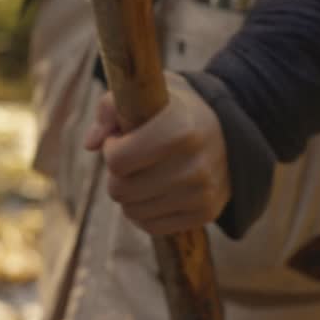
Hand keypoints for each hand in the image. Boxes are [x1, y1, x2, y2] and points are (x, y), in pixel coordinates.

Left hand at [84, 72, 230, 235]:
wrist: (228, 131)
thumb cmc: (174, 109)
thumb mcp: (145, 92)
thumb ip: (109, 108)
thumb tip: (90, 144)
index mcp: (180, 128)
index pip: (118, 160)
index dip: (111, 148)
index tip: (121, 137)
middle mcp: (195, 164)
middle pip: (120, 189)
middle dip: (117, 174)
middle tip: (130, 158)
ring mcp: (202, 193)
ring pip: (132, 212)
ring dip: (129, 194)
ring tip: (144, 172)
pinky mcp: (206, 213)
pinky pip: (151, 226)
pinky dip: (144, 211)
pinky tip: (153, 190)